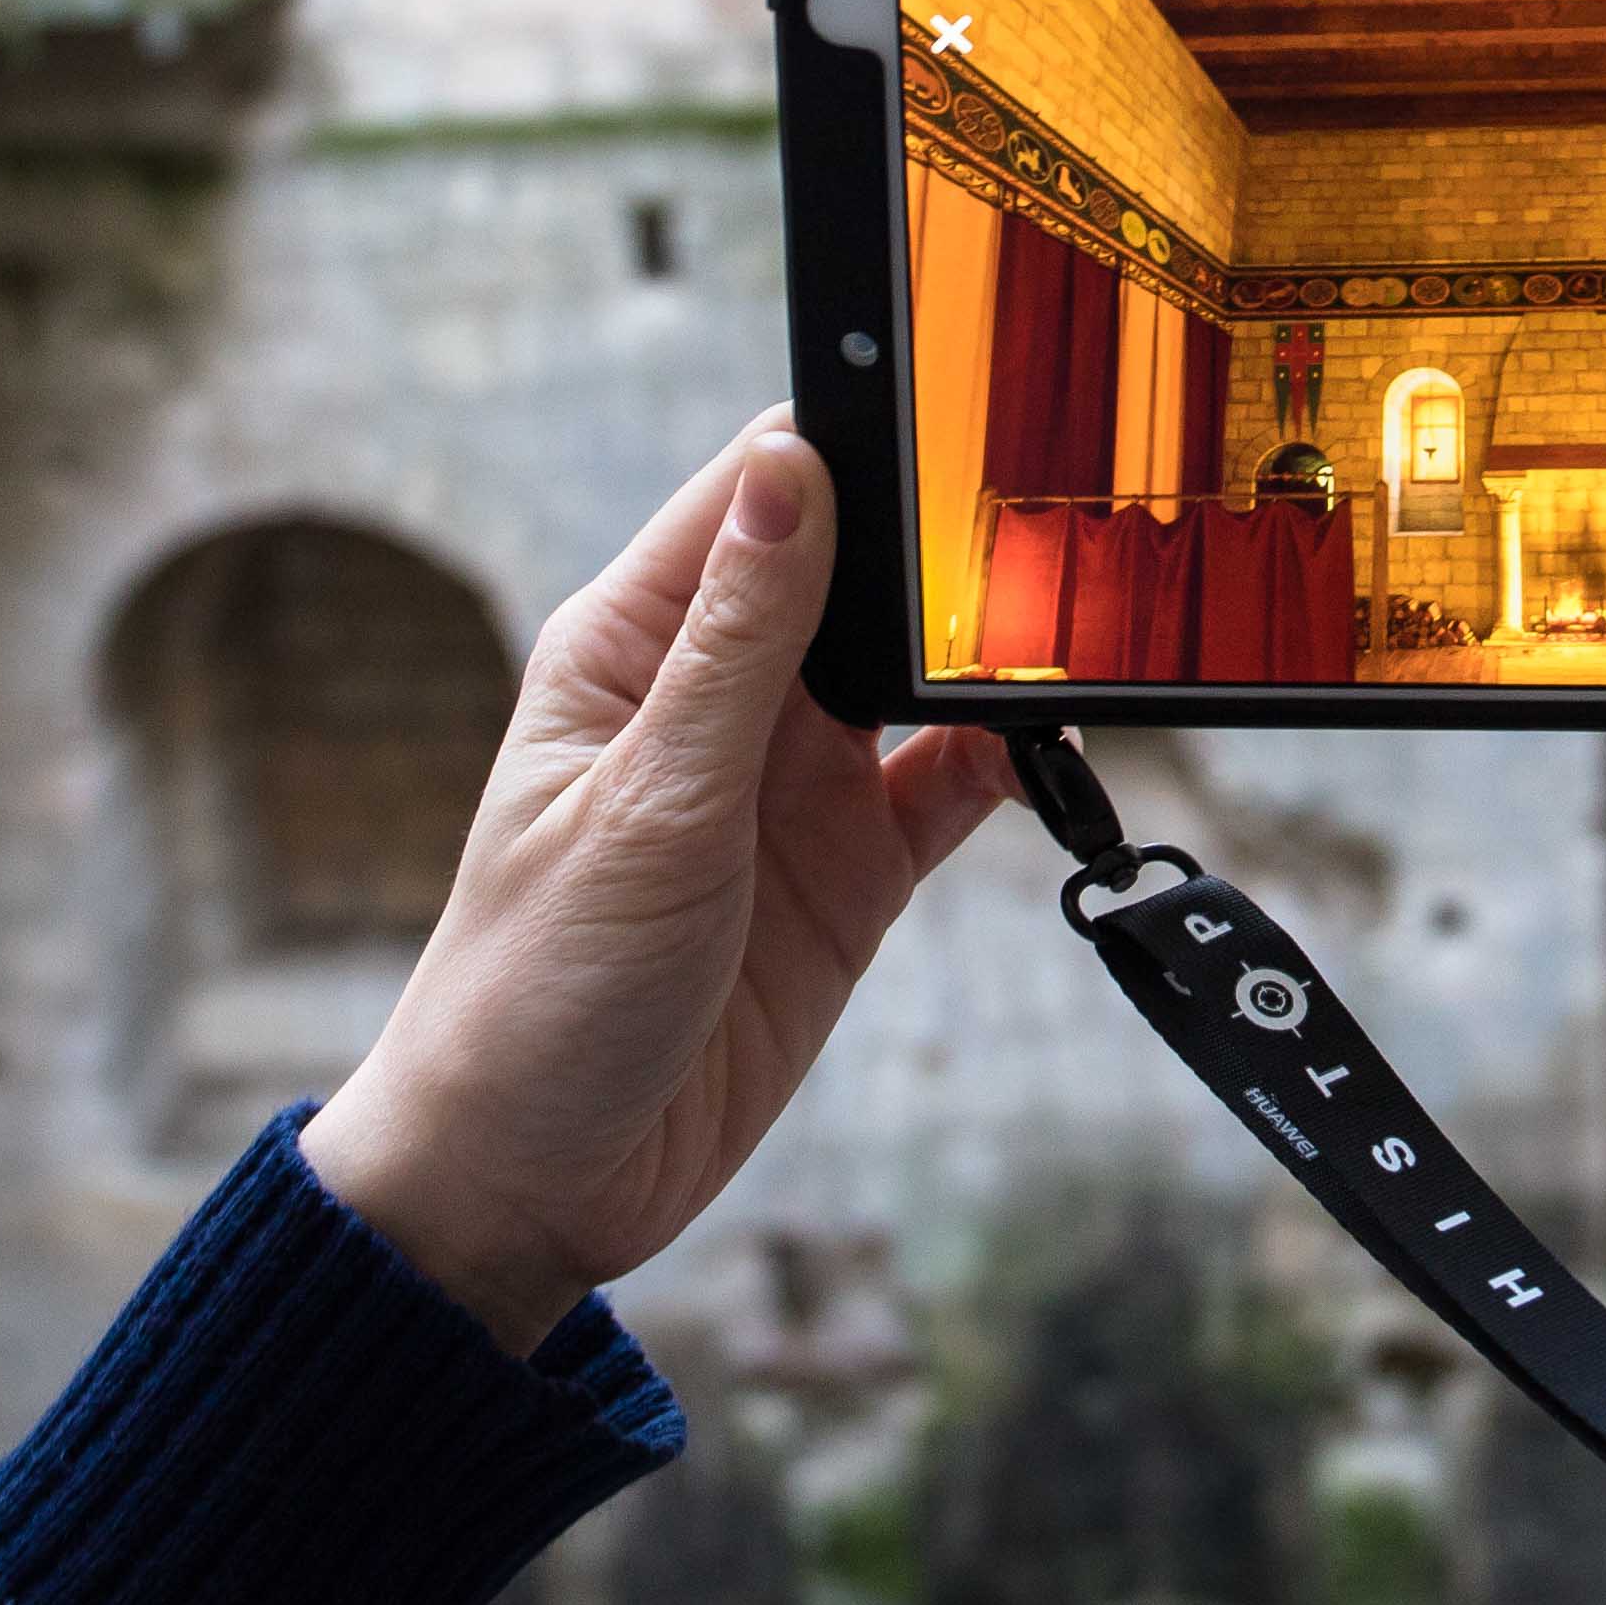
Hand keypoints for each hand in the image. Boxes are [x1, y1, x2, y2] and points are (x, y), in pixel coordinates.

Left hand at [299, 417, 1019, 1346]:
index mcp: (634, 647)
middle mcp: (718, 699)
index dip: (854, 446)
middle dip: (947, 552)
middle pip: (858, 574)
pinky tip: (1063, 745)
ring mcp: (790, 784)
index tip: (958, 418)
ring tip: (1074, 632)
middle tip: (1049, 529)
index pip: (757, 494)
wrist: (531, 1186)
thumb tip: (792, 469)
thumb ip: (736, 644)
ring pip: (918, 677)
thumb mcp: (647, 805)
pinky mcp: (850, 871)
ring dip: (989, 658)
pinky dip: (1015, 761)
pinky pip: (954, 786)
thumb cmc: (531, 993)